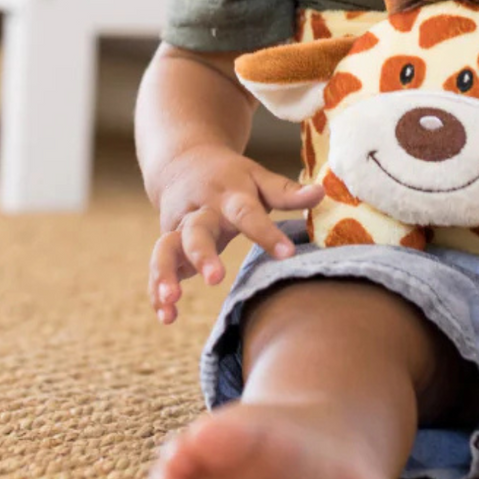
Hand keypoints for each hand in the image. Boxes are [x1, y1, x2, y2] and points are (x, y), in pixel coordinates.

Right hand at [147, 146, 323, 325]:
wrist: (185, 161)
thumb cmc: (232, 177)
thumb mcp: (259, 177)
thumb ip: (287, 191)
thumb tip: (322, 193)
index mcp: (229, 195)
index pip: (248, 214)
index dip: (267, 234)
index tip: (288, 254)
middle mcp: (201, 212)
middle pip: (197, 231)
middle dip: (203, 255)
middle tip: (215, 279)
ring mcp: (179, 228)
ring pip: (167, 248)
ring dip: (166, 274)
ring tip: (172, 300)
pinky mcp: (167, 245)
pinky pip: (159, 267)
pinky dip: (157, 290)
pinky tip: (166, 317)